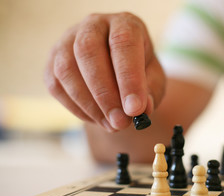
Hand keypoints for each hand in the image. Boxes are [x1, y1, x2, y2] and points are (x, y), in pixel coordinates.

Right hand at [44, 13, 165, 131]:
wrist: (117, 70)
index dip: (129, 77)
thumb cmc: (139, 73)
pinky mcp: (53, 61)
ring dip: (89, 105)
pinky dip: (77, 108)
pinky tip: (97, 118)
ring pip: (66, 70)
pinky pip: (56, 86)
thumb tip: (142, 110)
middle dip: (104, 93)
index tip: (135, 109)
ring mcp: (68, 40)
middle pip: (88, 51)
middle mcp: (93, 25)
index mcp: (124, 24)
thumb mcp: (153, 80)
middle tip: (120, 122)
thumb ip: (151, 92)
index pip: (123, 42)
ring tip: (112, 125)